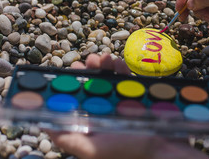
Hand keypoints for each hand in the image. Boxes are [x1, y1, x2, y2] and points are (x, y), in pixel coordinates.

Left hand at [49, 53, 208, 158]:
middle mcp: (106, 110)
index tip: (71, 71)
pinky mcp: (137, 95)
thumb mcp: (91, 150)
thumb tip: (43, 124)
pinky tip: (117, 62)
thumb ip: (68, 139)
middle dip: (89, 70)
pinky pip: (127, 78)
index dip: (73, 84)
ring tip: (103, 58)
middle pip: (93, 85)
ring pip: (109, 78)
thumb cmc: (127, 153)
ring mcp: (122, 101)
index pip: (78, 99)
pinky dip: (121, 68)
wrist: (165, 150)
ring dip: (104, 65)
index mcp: (92, 122)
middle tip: (89, 61)